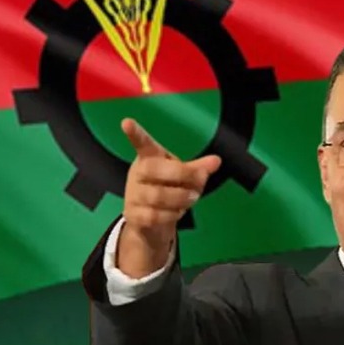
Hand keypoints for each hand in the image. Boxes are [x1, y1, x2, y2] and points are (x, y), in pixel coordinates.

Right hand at [117, 118, 220, 276]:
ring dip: (182, 198)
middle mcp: (137, 173)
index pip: (141, 143)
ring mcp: (133, 194)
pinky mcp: (133, 214)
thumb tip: (216, 161)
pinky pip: (155, 215)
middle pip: (155, 169)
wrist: (148, 221)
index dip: (135, 133)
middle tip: (200, 181)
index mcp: (149, 157)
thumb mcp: (183, 176)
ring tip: (192, 198)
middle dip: (183, 175)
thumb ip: (198, 169)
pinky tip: (177, 212)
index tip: (127, 122)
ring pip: (158, 195)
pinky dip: (172, 215)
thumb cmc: (166, 189)